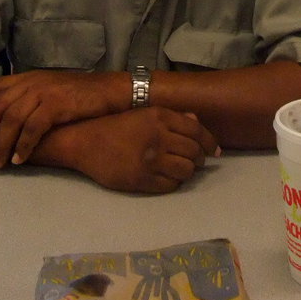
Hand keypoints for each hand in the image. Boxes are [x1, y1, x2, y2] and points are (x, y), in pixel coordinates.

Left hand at [0, 70, 124, 167]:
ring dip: (2, 143)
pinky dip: (24, 145)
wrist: (110, 90)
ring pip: (13, 119)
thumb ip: (31, 95)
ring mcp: (45, 93)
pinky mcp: (57, 106)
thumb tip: (11, 112)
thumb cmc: (81, 92)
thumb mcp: (51, 87)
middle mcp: (33, 83)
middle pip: (0, 105)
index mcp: (30, 77)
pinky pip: (33, 128)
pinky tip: (19, 159)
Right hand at [69, 108, 219, 192]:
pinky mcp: (141, 179)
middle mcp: (158, 137)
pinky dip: (174, 183)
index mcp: (159, 117)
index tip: (215, 151)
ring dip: (188, 171)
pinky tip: (169, 178)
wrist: (85, 142)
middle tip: (198, 161)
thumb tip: (196, 123)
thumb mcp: (144, 114)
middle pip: (194, 152)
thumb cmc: (116, 126)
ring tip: (183, 169)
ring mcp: (150, 160)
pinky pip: (170, 185)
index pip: (197, 131)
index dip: (210, 142)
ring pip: (186, 170)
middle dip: (200, 159)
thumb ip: (172, 117)